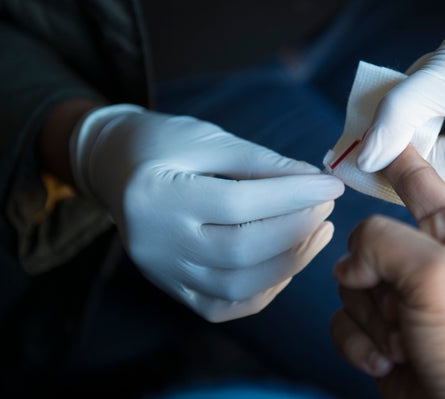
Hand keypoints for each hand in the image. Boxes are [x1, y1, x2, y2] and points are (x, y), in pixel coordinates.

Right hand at [70, 104, 343, 321]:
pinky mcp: (170, 288)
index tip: (331, 184)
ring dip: (290, 262)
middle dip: (296, 229)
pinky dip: (264, 288)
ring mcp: (160, 273)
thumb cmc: (161, 143)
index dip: (293, 195)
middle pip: (241, 251)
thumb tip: (314, 181)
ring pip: (237, 286)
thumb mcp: (209, 138)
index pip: (238, 203)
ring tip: (318, 231)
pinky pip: (225, 305)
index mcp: (154, 194)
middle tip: (327, 205)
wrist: (113, 167)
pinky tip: (289, 260)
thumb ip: (261, 162)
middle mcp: (153, 243)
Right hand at [330, 146, 444, 398]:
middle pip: (366, 239)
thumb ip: (382, 241)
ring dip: (370, 318)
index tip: (366, 137)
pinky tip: (389, 361)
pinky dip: (359, 343)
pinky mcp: (383, 334)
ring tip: (406, 341)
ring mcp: (404, 299)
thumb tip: (351, 262)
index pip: (417, 179)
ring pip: (348, 283)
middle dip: (372, 279)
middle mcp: (429, 261)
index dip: (392, 156)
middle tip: (402, 305)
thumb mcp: (435, 273)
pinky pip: (343, 321)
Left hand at [357, 0, 444, 187]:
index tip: (356, 132)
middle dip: (410, 126)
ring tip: (440, 73)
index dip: (386, 151)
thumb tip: (363, 162)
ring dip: (428, 116)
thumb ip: (393, 121)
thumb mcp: (433, 78)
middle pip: (435, 162)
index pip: (421, 174)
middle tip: (402, 85)